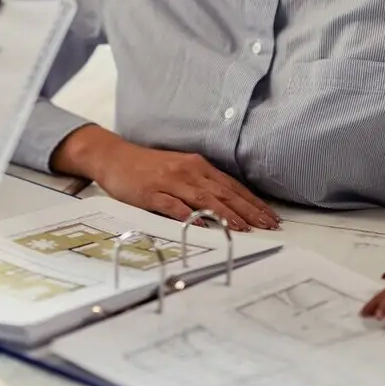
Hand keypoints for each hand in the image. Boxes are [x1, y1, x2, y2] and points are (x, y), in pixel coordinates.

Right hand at [53, 126, 278, 231]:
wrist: (114, 156)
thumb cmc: (148, 167)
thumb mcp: (179, 170)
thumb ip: (201, 184)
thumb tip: (228, 204)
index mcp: (197, 166)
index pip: (232, 186)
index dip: (253, 202)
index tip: (271, 216)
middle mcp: (188, 171)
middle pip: (224, 193)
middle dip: (249, 210)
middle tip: (268, 226)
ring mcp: (169, 181)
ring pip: (204, 199)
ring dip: (226, 214)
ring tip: (244, 228)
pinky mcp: (151, 192)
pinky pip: (173, 205)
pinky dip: (189, 216)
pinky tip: (202, 226)